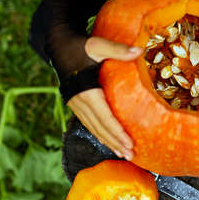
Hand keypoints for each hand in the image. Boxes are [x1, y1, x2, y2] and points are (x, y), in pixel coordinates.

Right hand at [67, 36, 142, 159]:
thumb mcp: (98, 45)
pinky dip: (99, 133)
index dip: (117, 132)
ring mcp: (75, 104)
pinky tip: (108, 140)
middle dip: (115, 142)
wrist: (58, 46)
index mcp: (86, 91)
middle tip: (130, 154)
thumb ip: (118, 50)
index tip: (129, 144)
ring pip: (93, 128)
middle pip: (100, 127)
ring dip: (107, 141)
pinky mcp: (75, 104)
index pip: (104, 117)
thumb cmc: (80, 46)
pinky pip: (88, 123)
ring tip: (122, 153)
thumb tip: (140, 50)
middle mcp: (79, 102)